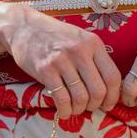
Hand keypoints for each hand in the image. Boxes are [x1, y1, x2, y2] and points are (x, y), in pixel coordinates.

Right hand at [0, 6, 123, 116]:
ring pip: (81, 97)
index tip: (108, 104)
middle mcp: (80, 51)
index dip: (113, 96)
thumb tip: (107, 89)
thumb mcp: (80, 39)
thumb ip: (94, 58)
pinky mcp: (45, 70)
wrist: (23, 26)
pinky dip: (65, 110)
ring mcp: (62, 60)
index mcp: (93, 43)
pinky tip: (63, 111)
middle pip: (99, 90)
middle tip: (89, 107)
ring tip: (75, 109)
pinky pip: (61, 99)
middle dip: (96, 105)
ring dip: (79, 109)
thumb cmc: (54, 35)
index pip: (113, 76)